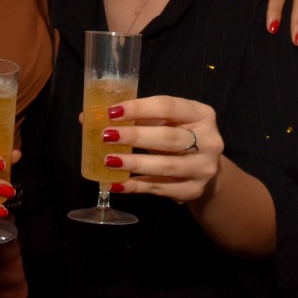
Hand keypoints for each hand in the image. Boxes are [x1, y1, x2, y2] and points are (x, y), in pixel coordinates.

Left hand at [94, 95, 222, 203]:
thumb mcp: (165, 121)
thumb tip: (88, 118)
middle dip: (135, 136)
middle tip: (106, 136)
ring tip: (108, 161)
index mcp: (201, 114)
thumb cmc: (177, 135)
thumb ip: (135, 117)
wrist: (203, 167)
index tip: (112, 112)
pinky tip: (116, 183)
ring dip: (134, 163)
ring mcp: (203, 168)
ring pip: (166, 166)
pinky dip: (136, 186)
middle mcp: (209, 141)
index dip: (139, 108)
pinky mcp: (193, 190)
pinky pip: (160, 188)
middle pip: (168, 138)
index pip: (168, 106)